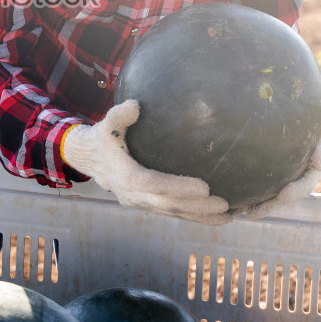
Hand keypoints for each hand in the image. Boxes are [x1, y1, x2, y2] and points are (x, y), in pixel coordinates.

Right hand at [61, 100, 230, 224]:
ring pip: (174, 213)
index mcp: (126, 176)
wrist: (90, 159)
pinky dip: (195, 216)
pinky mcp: (149, 205)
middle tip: (224, 203)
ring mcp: (142, 203)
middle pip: (169, 205)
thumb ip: (119, 115)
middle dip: (198, 207)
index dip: (179, 187)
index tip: (205, 186)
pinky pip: (173, 213)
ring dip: (201, 216)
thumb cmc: (103, 138)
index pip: (155, 185)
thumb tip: (135, 105)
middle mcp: (135, 196)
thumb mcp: (107, 125)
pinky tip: (218, 216)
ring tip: (230, 215)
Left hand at [233, 89, 320, 219]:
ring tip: (252, 212)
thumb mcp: (313, 105)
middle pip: (304, 186)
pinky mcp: (274, 187)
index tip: (317, 155)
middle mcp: (307, 172)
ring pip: (281, 198)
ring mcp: (291, 182)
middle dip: (295, 191)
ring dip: (269, 206)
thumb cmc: (301, 114)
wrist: (281, 125)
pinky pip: (265, 198)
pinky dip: (254, 205)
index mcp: (319, 152)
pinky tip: (238, 210)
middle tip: (284, 195)